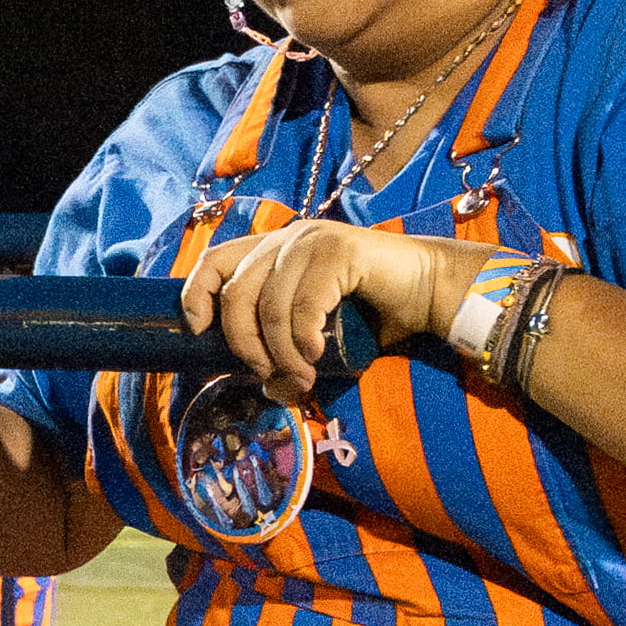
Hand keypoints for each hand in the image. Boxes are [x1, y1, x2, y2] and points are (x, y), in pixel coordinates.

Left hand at [181, 213, 438, 398]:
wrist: (429, 289)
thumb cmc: (373, 312)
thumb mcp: (315, 329)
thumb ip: (287, 347)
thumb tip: (266, 387)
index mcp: (272, 249)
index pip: (213, 262)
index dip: (196, 295)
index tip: (198, 332)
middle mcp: (286, 238)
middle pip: (236, 294)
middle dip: (245, 346)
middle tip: (271, 378)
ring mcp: (311, 239)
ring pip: (269, 306)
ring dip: (280, 353)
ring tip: (301, 378)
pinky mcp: (338, 249)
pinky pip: (303, 303)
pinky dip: (303, 337)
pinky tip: (316, 353)